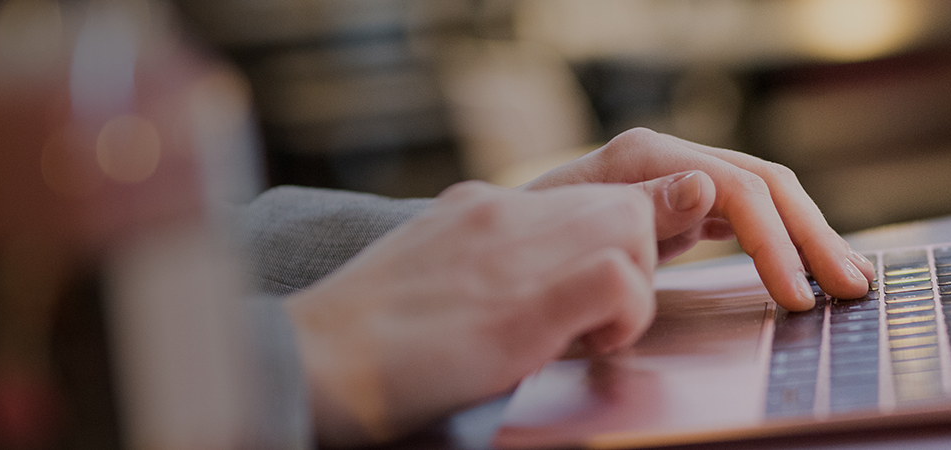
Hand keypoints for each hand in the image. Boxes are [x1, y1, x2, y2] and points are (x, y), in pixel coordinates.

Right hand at [283, 181, 667, 444]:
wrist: (315, 361)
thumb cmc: (365, 341)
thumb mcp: (432, 270)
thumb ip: (487, 259)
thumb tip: (533, 280)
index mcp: (481, 207)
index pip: (589, 191)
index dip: (617, 237)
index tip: (604, 290)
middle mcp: (502, 211)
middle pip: (623, 200)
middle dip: (635, 258)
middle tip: (602, 316)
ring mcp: (512, 252)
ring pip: (631, 223)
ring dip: (635, 283)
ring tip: (596, 332)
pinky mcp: (524, 305)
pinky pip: (618, 277)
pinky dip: (627, 314)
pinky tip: (594, 346)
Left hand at [526, 128, 874, 310]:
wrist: (491, 253)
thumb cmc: (525, 253)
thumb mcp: (576, 234)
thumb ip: (643, 212)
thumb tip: (706, 189)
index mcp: (646, 158)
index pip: (737, 190)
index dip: (775, 243)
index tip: (796, 296)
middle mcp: (669, 160)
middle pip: (765, 185)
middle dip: (813, 237)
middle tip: (851, 287)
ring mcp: (678, 179)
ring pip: (766, 197)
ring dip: (810, 238)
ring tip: (849, 278)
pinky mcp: (682, 205)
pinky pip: (747, 215)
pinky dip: (783, 241)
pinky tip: (808, 266)